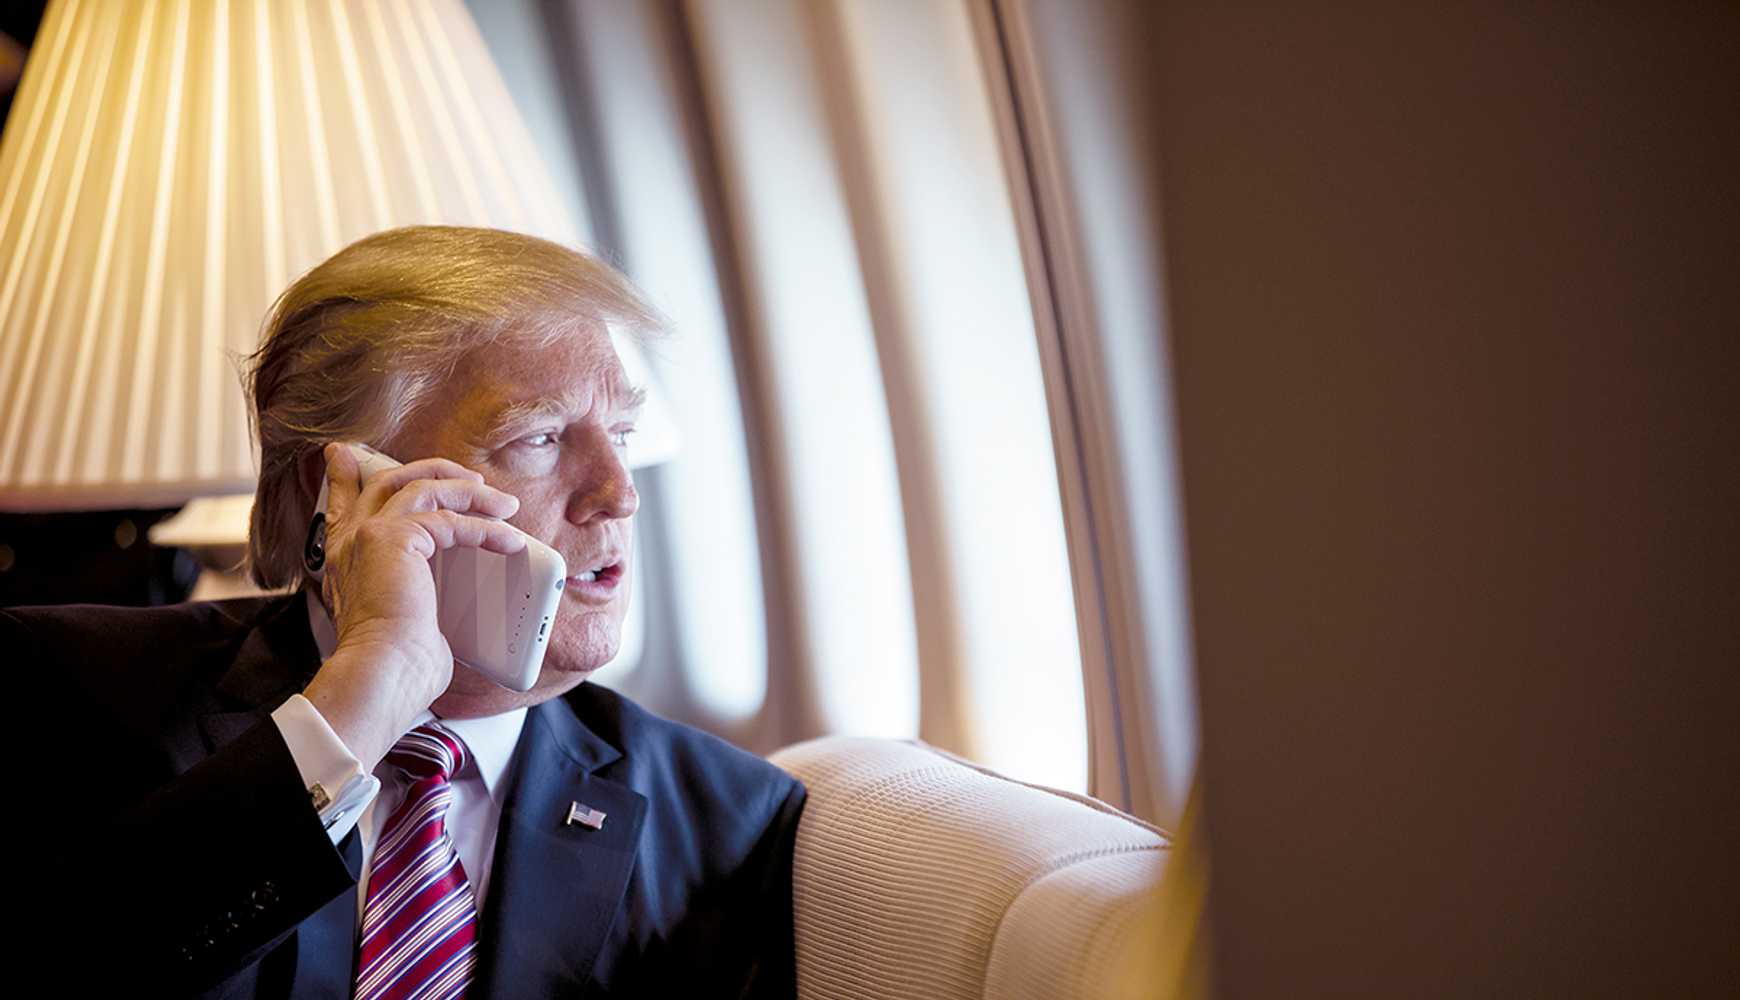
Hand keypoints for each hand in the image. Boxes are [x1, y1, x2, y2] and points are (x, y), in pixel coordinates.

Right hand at [301, 443, 525, 769]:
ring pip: (422, 488)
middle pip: (388, 480)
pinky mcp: (393, 539)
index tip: (348, 454)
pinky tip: (510, 541)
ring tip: (504, 505)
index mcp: (344, 559)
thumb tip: (452, 611)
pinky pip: (449, 520)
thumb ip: (415, 598)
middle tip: (470, 478)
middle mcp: (349, 541)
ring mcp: (368, 535)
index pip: (343, 503)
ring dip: (469, 493)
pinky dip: (485, 528)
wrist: (381, 676)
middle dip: (431, 470)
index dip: (346, 474)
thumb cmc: (396, 666)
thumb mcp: (406, 621)